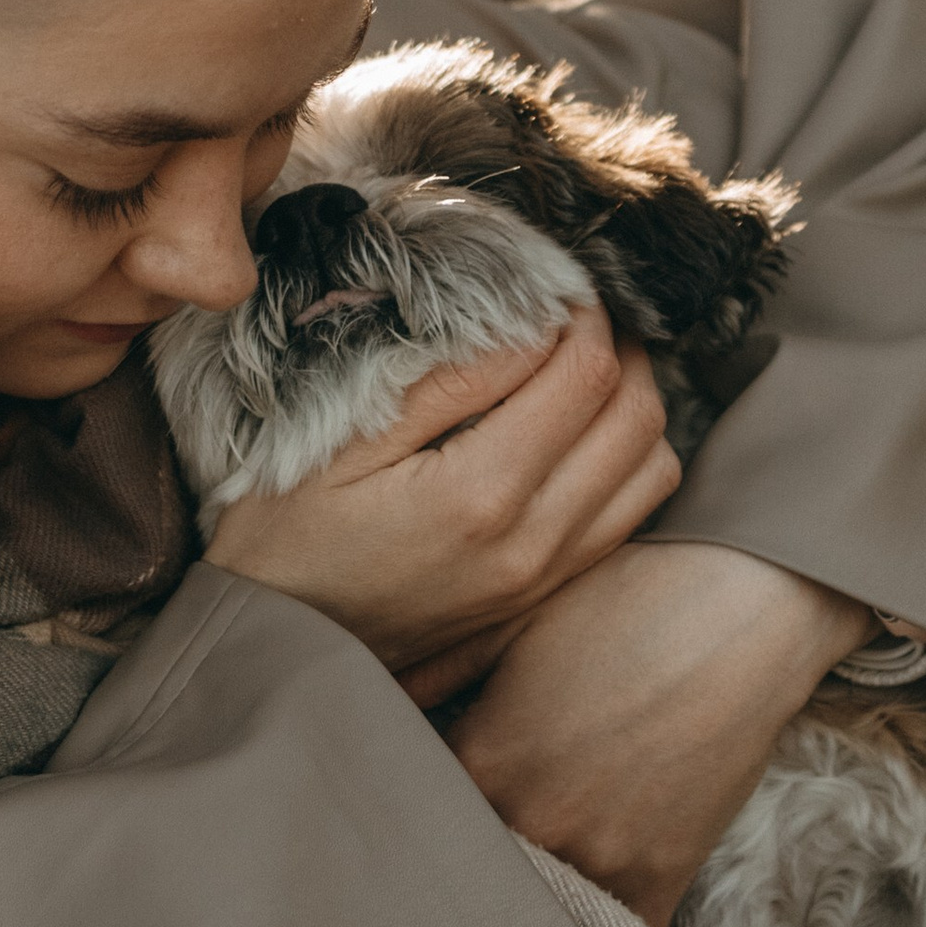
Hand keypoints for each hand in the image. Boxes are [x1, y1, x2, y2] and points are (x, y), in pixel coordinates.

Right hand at [198, 302, 680, 677]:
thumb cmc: (284, 536)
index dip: (585, 313)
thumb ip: (443, 384)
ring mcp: (543, 580)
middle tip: (579, 312)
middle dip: (623, 348)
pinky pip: (627, 518)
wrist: (274, 644)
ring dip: (634, 404)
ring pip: (650, 472)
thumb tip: (527, 325)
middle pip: (637, 421)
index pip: (584, 378)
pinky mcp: (540, 598)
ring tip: (584, 366)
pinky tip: (576, 432)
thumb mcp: (342, 441)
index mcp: (480, 497)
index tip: (557, 282)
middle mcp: (531, 545)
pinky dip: (625, 460)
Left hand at [447, 541, 872, 926]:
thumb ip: (434, 675)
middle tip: (466, 851)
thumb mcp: (510, 627)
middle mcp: (533, 821)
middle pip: (476, 871)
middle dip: (467, 863)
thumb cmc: (621, 602)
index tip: (416, 811)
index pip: (422, 816)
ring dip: (529, 901)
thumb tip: (371, 699)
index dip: (418, 812)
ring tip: (523, 880)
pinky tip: (584, 917)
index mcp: (483, 762)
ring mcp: (602, 857)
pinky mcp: (662, 877)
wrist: (741, 606)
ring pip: (540, 912)